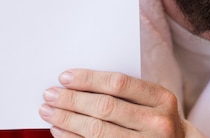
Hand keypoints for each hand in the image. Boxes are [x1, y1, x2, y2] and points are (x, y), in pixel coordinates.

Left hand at [39, 69, 199, 137]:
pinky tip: (59, 131)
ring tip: (48, 112)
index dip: (88, 80)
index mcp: (162, 98)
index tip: (64, 77)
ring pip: (97, 131)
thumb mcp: (152, 101)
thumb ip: (125, 91)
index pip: (118, 84)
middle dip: (72, 100)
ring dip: (67, 120)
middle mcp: (157, 123)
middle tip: (49, 94)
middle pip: (104, 108)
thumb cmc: (156, 119)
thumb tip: (77, 82)